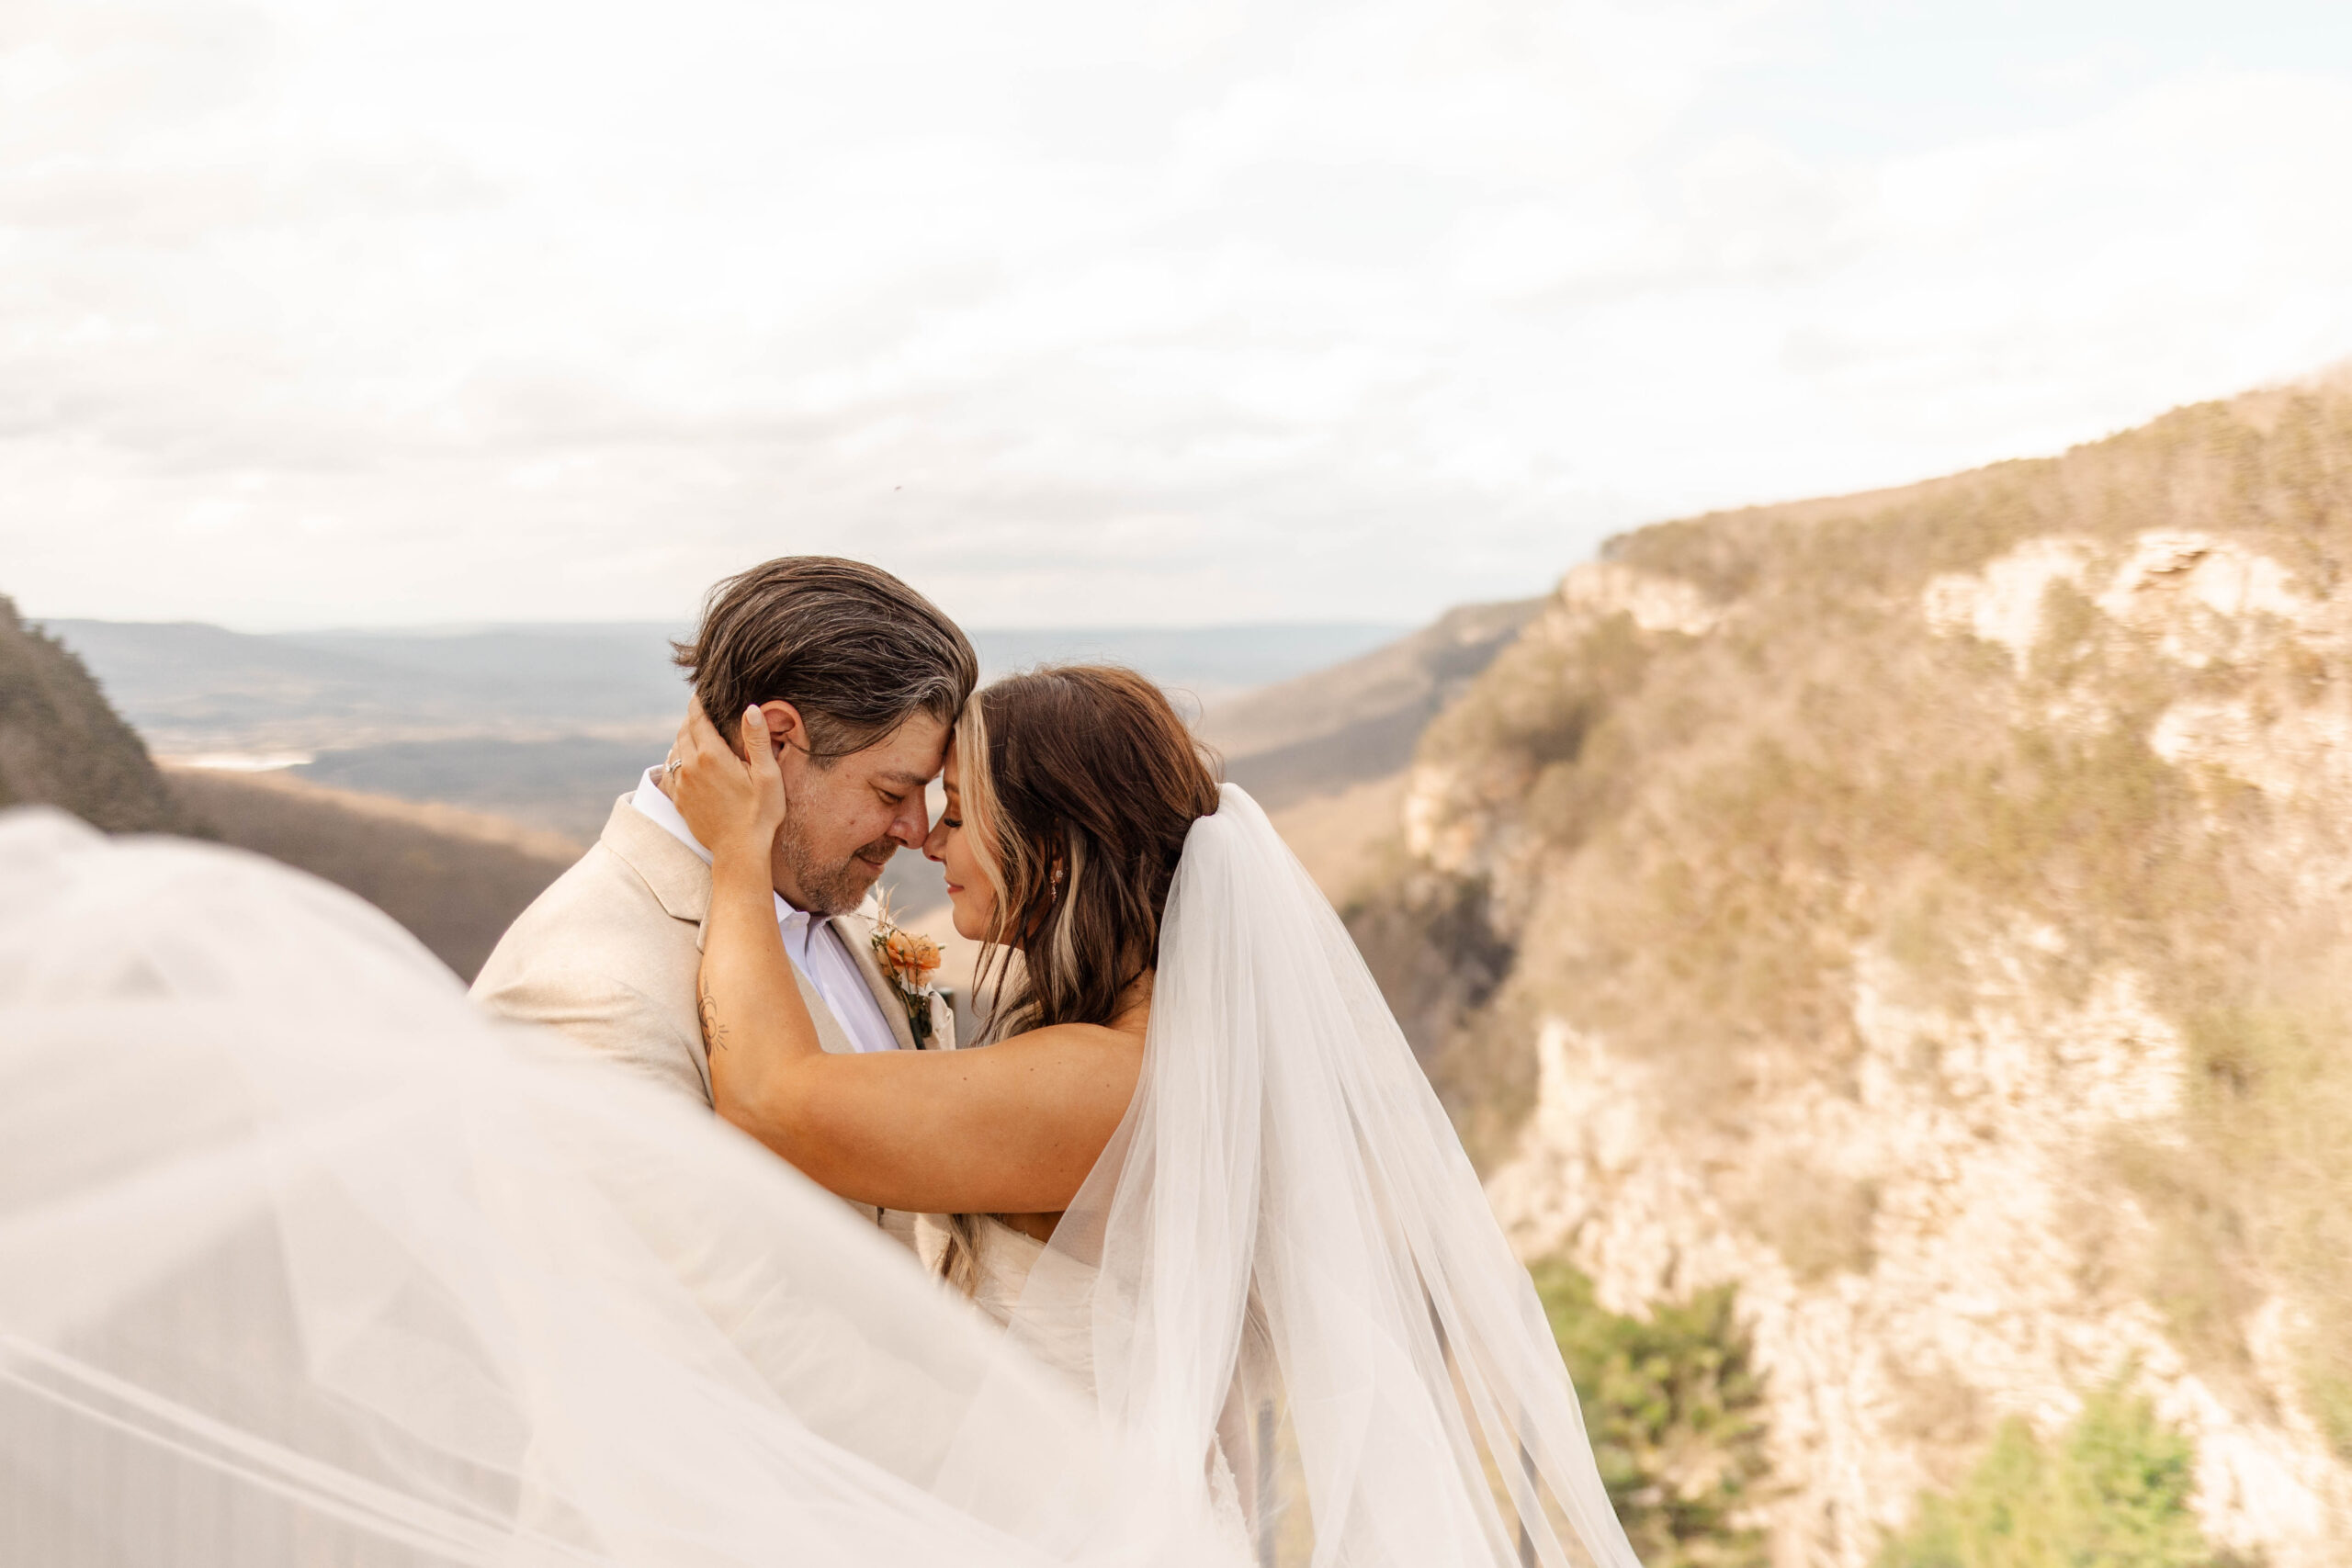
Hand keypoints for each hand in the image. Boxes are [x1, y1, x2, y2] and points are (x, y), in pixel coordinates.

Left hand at [668, 702, 787, 866]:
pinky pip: (670, 771)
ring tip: (695, 733)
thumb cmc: (760, 813)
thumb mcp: (768, 775)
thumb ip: (757, 739)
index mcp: (712, 756)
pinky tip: (685, 761)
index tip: (700, 692)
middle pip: (684, 731)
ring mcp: (681, 784)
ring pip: (675, 750)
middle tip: (701, 711)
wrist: (740, 851)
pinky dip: (676, 759)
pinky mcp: (678, 800)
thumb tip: (750, 709)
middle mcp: (691, 767)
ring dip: (683, 738)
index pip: (698, 719)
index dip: (698, 703)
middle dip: (691, 719)